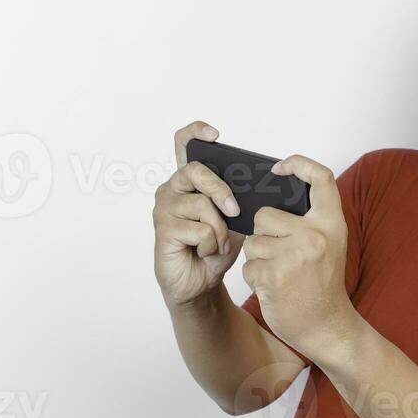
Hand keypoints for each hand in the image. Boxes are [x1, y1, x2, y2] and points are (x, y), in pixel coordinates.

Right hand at [152, 121, 245, 309]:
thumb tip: (254, 188)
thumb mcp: (234, 222)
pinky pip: (199, 229)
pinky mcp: (163, 229)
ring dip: (219, 229)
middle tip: (234, 210)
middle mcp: (172, 189)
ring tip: (216, 244)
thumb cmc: (214, 250)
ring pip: (202, 205)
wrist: (200, 284)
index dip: (196, 133)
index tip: (214, 134)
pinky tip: (204, 252)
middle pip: (196, 170)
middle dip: (221, 190)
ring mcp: (165, 208)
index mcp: (189, 182)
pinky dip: (210, 244)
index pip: (183, 145)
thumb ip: (237, 201)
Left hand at [240, 154, 360, 358]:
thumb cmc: (322, 285)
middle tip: (281, 255)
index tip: (279, 169)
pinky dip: (255, 277)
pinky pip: (248, 265)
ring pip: (253, 241)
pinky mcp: (273, 277)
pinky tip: (274, 288)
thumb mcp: (329, 244)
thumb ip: (309, 220)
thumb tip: (271, 192)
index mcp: (331, 223)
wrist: (328, 327)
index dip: (298, 164)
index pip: (321, 177)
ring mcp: (294, 256)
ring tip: (280, 274)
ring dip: (259, 258)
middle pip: (264, 214)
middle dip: (263, 234)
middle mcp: (315, 236)